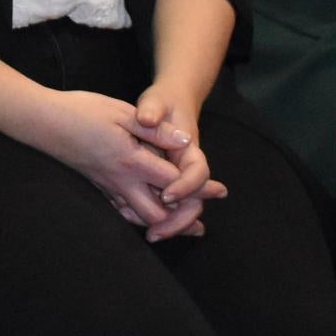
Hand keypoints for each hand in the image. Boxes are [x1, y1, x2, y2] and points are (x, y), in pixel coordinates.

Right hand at [35, 88, 217, 241]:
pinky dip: (143, 218)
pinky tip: (153, 217)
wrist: (43, 122)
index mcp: (132, 161)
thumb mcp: (122, 112)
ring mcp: (108, 188)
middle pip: (160, 215)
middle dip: (183, 216)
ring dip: (165, 222)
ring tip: (189, 225)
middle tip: (202, 213)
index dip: (198, 188)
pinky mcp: (99, 189)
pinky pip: (124, 213)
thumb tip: (185, 143)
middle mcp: (121, 181)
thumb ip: (156, 131)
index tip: (218, 190)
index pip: (174, 184)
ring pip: (141, 219)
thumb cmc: (82, 111)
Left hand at [130, 82, 222, 223]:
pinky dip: (157, 216)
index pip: (197, 173)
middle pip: (193, 201)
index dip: (185, 187)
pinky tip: (137, 223)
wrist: (170, 103)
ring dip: (169, 223)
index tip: (166, 195)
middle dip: (178, 220)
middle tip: (155, 234)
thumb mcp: (156, 101)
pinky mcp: (166, 182)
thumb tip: (147, 119)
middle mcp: (187, 168)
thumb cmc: (163, 102)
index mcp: (190, 150)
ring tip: (149, 235)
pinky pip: (167, 205)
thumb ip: (152, 109)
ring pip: (181, 208)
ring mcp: (178, 177)